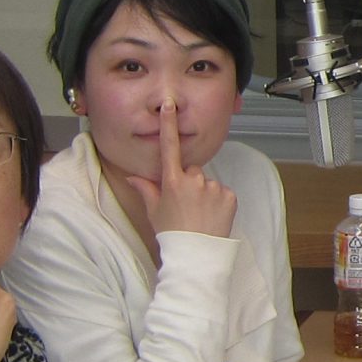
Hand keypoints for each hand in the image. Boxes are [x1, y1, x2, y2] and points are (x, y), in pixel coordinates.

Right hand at [126, 96, 236, 239]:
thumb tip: (132, 176)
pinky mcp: (229, 196)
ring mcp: (213, 187)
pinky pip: (222, 193)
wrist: (196, 255)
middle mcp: (194, 180)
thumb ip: (145, 189)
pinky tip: (211, 216)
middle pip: (191, 171)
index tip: (170, 105)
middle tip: (184, 206)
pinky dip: (218, 202)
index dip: (169, 124)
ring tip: (198, 215)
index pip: (169, 147)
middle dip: (188, 183)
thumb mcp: (154, 211)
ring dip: (203, 194)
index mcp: (172, 181)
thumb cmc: (171, 234)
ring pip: (206, 183)